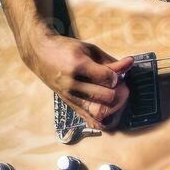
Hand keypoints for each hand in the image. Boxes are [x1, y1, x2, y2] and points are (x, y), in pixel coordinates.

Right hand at [18, 30, 132, 130]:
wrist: (40, 54)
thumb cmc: (66, 49)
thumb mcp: (89, 49)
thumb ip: (110, 60)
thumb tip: (130, 63)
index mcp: (77, 65)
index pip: (107, 78)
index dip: (117, 76)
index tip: (117, 73)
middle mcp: (72, 83)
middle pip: (106, 96)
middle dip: (119, 91)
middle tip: (120, 85)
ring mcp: (69, 96)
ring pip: (99, 111)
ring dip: (113, 106)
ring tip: (115, 96)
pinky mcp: (69, 104)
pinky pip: (88, 119)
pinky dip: (101, 120)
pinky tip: (108, 114)